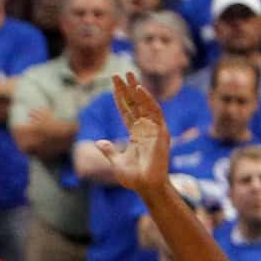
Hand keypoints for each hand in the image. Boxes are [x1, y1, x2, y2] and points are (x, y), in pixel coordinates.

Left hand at [96, 71, 171, 194]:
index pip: (127, 111)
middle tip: (120, 73)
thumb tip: (98, 142)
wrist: (147, 187)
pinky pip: (154, 112)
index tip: (113, 84)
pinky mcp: (161, 132)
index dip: (120, 98)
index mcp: (136, 134)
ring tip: (129, 75)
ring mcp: (154, 129)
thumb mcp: (116, 162)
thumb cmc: (134, 178)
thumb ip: (109, 151)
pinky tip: (139, 89)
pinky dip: (148, 100)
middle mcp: (145, 129)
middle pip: (136, 104)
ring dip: (137, 89)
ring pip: (145, 104)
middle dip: (128, 88)